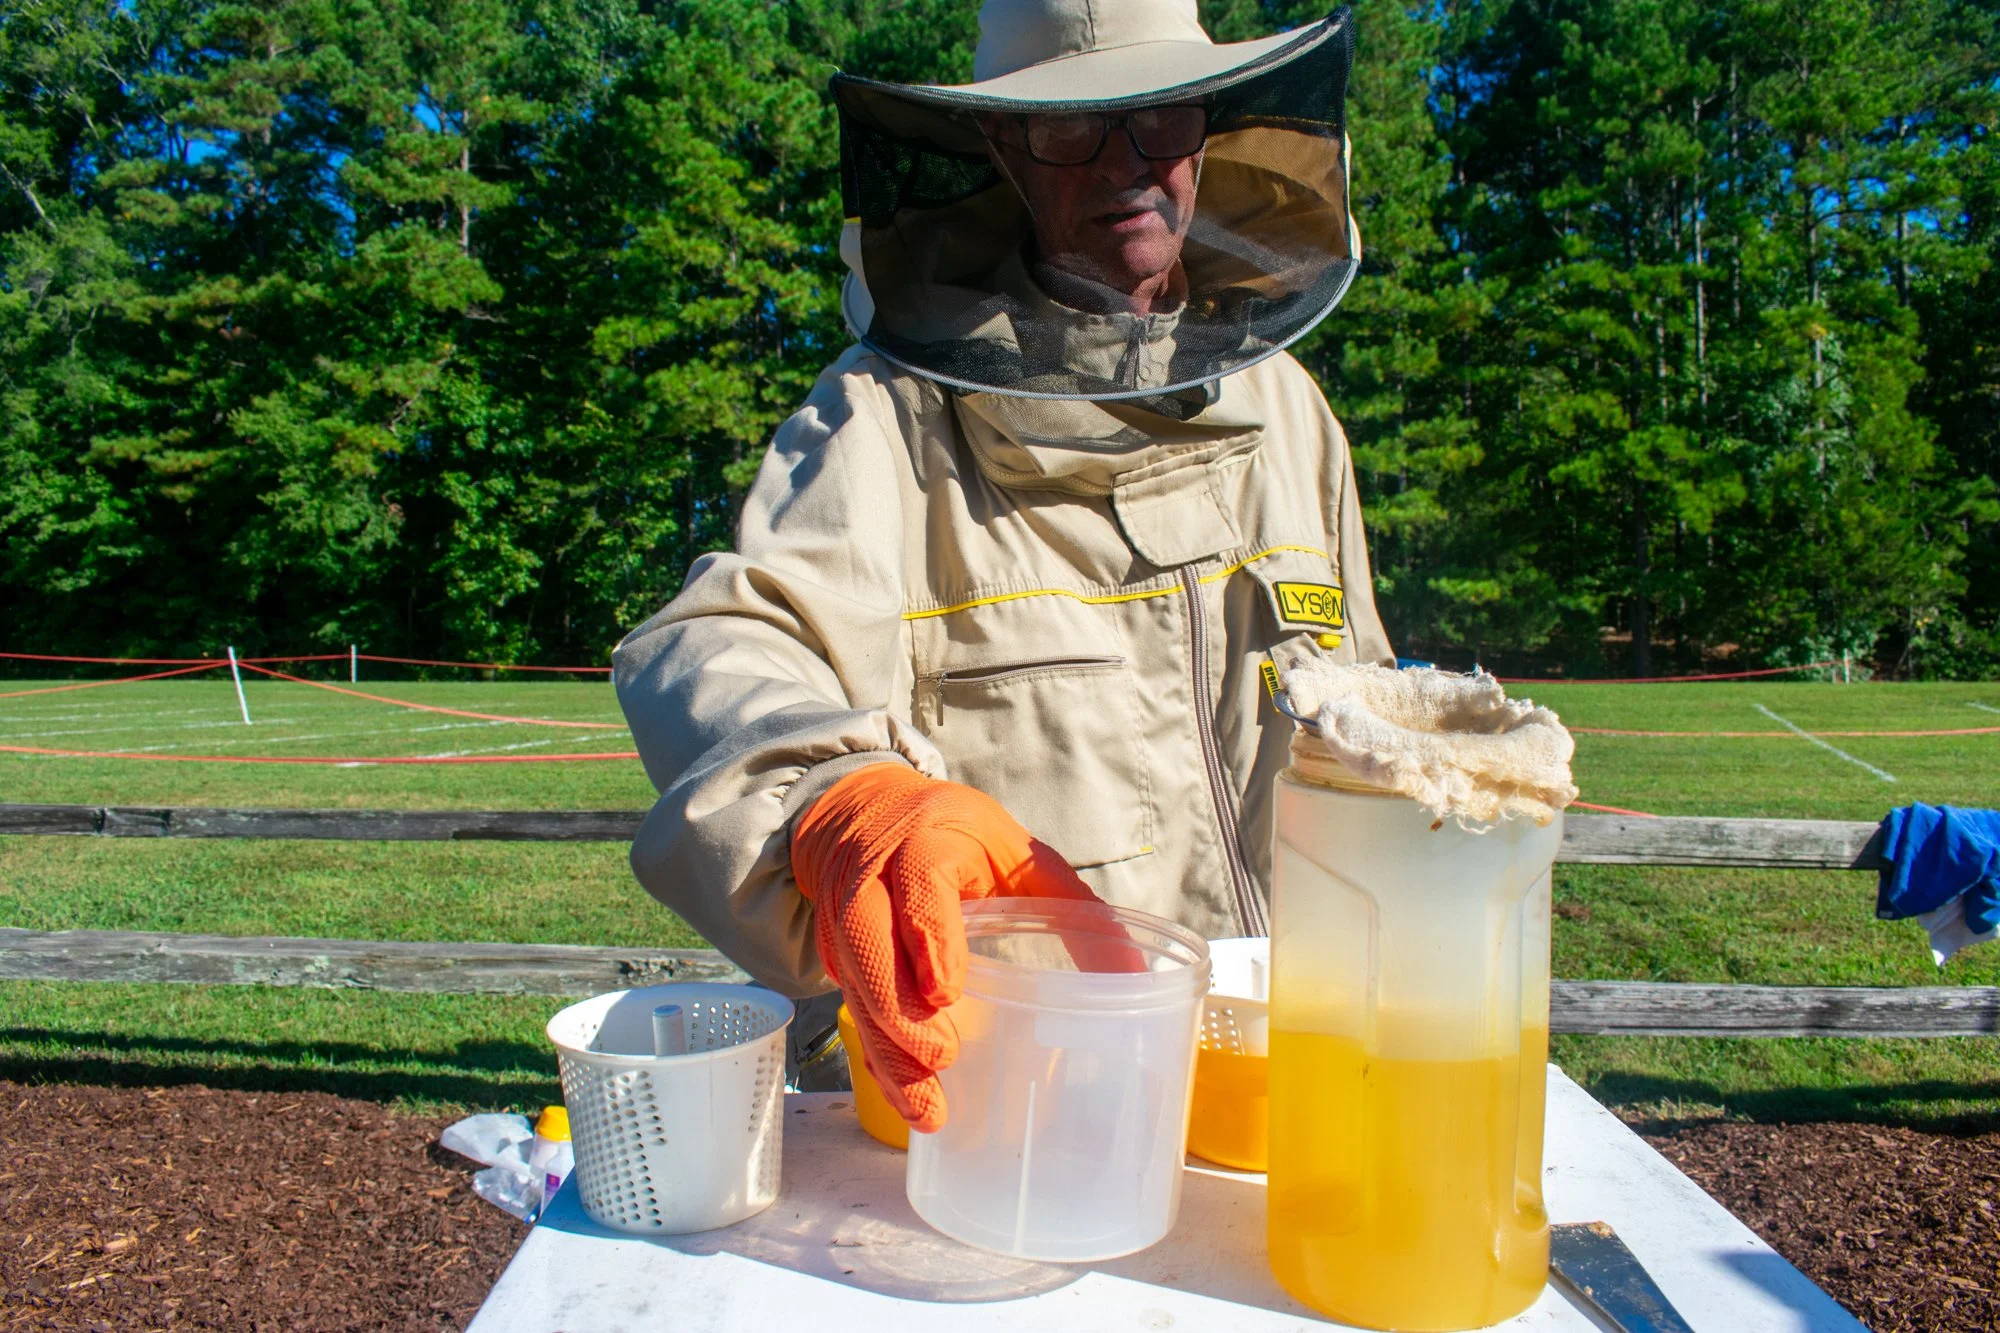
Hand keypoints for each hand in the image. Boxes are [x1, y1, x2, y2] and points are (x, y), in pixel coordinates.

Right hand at [790, 763, 1097, 1131]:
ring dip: (885, 1049)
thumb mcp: (1018, 853)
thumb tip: (1134, 977)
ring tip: (927, 1107)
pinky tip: (905, 1096)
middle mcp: (874, 876)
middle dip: (898, 1007)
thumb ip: (1074, 907)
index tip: (947, 991)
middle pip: (867, 938)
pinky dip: (874, 1055)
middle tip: (942, 1059)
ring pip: (851, 983)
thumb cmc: (955, 836)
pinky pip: (848, 1006)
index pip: (920, 879)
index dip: (930, 933)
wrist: (860, 816)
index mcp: (927, 840)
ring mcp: (845, 916)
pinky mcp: (835, 953)